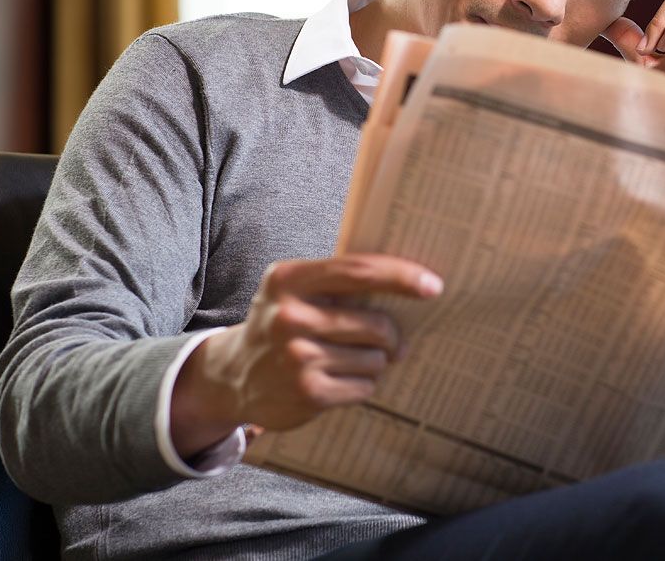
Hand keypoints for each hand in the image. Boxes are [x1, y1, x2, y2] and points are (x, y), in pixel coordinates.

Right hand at [170, 254, 441, 458]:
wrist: (231, 376)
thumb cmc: (282, 323)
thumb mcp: (296, 291)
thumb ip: (342, 282)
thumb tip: (414, 285)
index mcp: (288, 279)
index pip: (358, 271)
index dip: (402, 277)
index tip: (433, 286)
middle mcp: (289, 316)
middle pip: (376, 323)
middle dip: (390, 334)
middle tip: (388, 339)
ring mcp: (297, 357)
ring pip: (376, 358)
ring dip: (373, 362)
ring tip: (345, 360)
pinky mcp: (309, 393)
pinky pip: (365, 385)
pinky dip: (361, 384)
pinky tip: (336, 380)